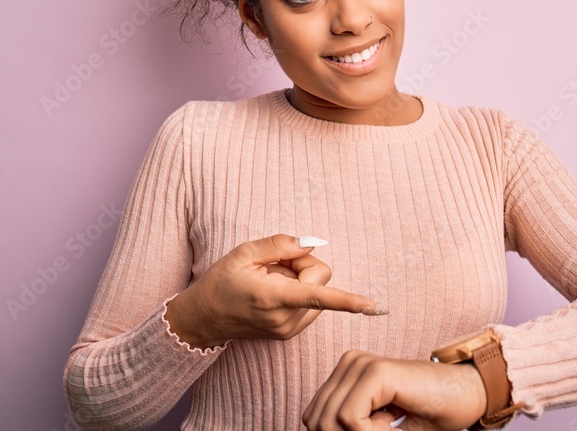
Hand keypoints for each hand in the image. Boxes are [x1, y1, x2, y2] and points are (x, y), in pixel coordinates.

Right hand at [165, 234, 383, 347]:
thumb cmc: (222, 280)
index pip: (317, 295)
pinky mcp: (290, 333)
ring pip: (318, 290)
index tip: (372, 306)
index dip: (347, 300)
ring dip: (299, 279)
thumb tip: (312, 244)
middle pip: (321, 278)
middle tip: (273, 265)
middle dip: (303, 264)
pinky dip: (297, 291)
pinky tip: (273, 292)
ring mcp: (289, 329)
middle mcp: (285, 318)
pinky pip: (311, 302)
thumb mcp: (244, 252)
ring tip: (269, 281)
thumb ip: (280, 244)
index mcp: (273, 297)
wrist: (204, 318)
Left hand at [303, 351, 486, 430]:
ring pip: (329, 421)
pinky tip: (395, 424)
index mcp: (345, 373)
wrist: (469, 395)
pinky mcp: (376, 372)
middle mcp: (349, 362)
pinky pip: (349, 418)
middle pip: (316, 420)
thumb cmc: (429, 413)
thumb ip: (349, 429)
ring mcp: (361, 363)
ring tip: (391, 427)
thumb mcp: (376, 426)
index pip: (313, 417)